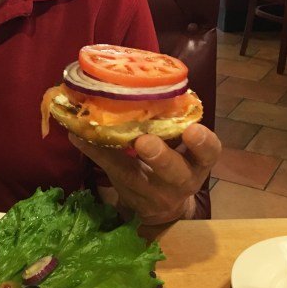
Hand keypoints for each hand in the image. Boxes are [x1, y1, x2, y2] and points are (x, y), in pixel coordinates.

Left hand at [69, 123, 220, 224]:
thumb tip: (150, 79)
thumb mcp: (186, 150)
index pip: (209, 153)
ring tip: (96, 136)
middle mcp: (178, 180)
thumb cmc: (176, 164)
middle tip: (144, 141)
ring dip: (113, 155)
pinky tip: (77, 136)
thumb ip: (176, 123)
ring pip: (134, 176)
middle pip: (174, 172)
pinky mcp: (126, 190)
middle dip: (160, 156)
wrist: (161, 208)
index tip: (192, 130)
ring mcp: (151, 190)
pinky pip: (108, 170)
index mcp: (197, 163)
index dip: (203, 143)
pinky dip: (92, 151)